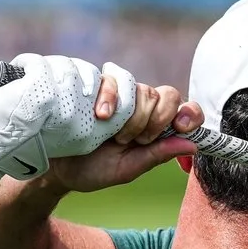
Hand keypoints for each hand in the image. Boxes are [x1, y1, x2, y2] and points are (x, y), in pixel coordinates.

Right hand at [48, 72, 202, 192]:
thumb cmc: (92, 170)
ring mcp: (117, 94)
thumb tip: (192, 144)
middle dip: (156, 120)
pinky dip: (110, 97)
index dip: (189, 113)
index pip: (183, 108)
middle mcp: (139, 106)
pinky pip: (112, 78)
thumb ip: (157, 156)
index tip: (181, 127)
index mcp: (153, 125)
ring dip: (133, 114)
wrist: (55, 167)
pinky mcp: (94, 86)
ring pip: (141, 87)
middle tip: (136, 141)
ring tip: (114, 136)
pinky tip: (101, 116)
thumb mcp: (127, 169)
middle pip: (166, 94)